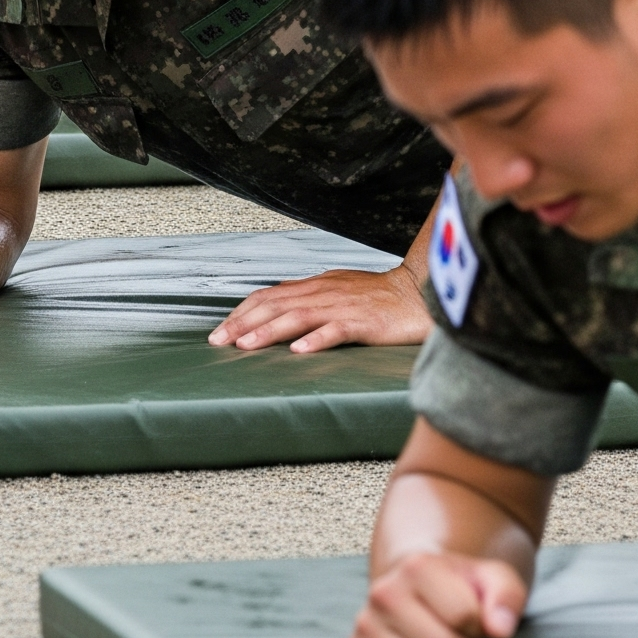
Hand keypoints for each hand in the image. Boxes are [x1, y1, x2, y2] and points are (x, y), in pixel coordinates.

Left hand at [208, 262, 431, 354]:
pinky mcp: (365, 321)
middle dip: (244, 322)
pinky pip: (338, 329)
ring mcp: (344, 306)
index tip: (220, 330)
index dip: (243, 311)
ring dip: (269, 330)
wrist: (419, 292)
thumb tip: (277, 308)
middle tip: (219, 341)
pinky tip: (300, 351)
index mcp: (316, 285)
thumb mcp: (337, 291)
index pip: (270, 294)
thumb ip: (310, 299)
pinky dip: (317, 339)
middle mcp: (324, 292)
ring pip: (299, 315)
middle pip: (276, 304)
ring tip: (246, 345)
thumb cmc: (378, 297)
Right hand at [348, 552, 528, 637]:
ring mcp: (365, 623)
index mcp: (417, 565)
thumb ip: (506, 596)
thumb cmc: (461, 587)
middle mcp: (384, 591)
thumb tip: (500, 630)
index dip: (479, 628)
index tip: (475, 621)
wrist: (418, 587)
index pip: (463, 618)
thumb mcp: (492, 579)